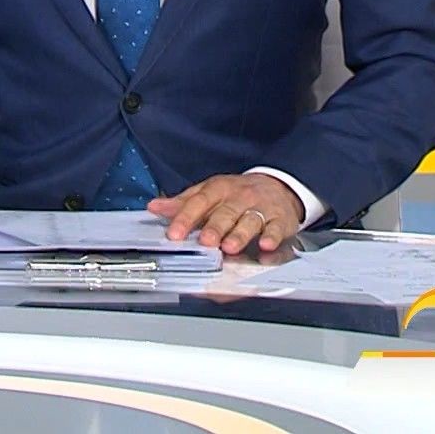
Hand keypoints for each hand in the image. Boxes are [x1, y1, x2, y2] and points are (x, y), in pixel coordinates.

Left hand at [148, 173, 304, 254]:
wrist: (278, 186)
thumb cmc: (237, 194)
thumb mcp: (209, 192)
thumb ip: (183, 202)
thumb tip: (154, 207)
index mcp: (218, 189)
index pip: (199, 202)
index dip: (185, 218)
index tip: (174, 233)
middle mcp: (240, 197)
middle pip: (226, 212)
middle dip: (215, 228)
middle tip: (205, 242)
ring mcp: (261, 208)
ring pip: (250, 221)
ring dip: (240, 234)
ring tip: (230, 247)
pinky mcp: (280, 220)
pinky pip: (276, 229)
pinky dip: (272, 238)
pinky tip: (266, 246)